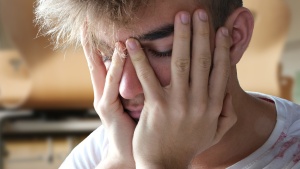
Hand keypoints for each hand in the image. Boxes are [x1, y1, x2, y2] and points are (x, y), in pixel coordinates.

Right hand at [81, 27, 134, 168]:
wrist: (130, 154)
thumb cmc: (136, 128)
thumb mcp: (138, 103)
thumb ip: (139, 86)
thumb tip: (149, 67)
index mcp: (110, 91)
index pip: (104, 64)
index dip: (100, 46)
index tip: (97, 27)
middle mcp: (103, 94)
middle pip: (95, 64)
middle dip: (90, 44)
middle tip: (86, 23)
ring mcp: (103, 102)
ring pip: (104, 71)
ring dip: (109, 50)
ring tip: (113, 32)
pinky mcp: (108, 111)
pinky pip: (112, 85)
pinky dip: (115, 68)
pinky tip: (121, 52)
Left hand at [126, 9, 235, 167]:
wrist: (165, 166)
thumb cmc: (188, 147)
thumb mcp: (214, 134)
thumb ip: (226, 114)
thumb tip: (230, 94)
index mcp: (214, 106)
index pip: (221, 71)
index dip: (222, 48)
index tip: (221, 30)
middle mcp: (200, 102)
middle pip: (203, 60)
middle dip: (202, 34)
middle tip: (199, 12)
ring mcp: (178, 104)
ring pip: (182, 63)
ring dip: (180, 37)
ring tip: (180, 17)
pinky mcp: (157, 107)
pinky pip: (148, 77)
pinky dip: (139, 59)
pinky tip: (131, 43)